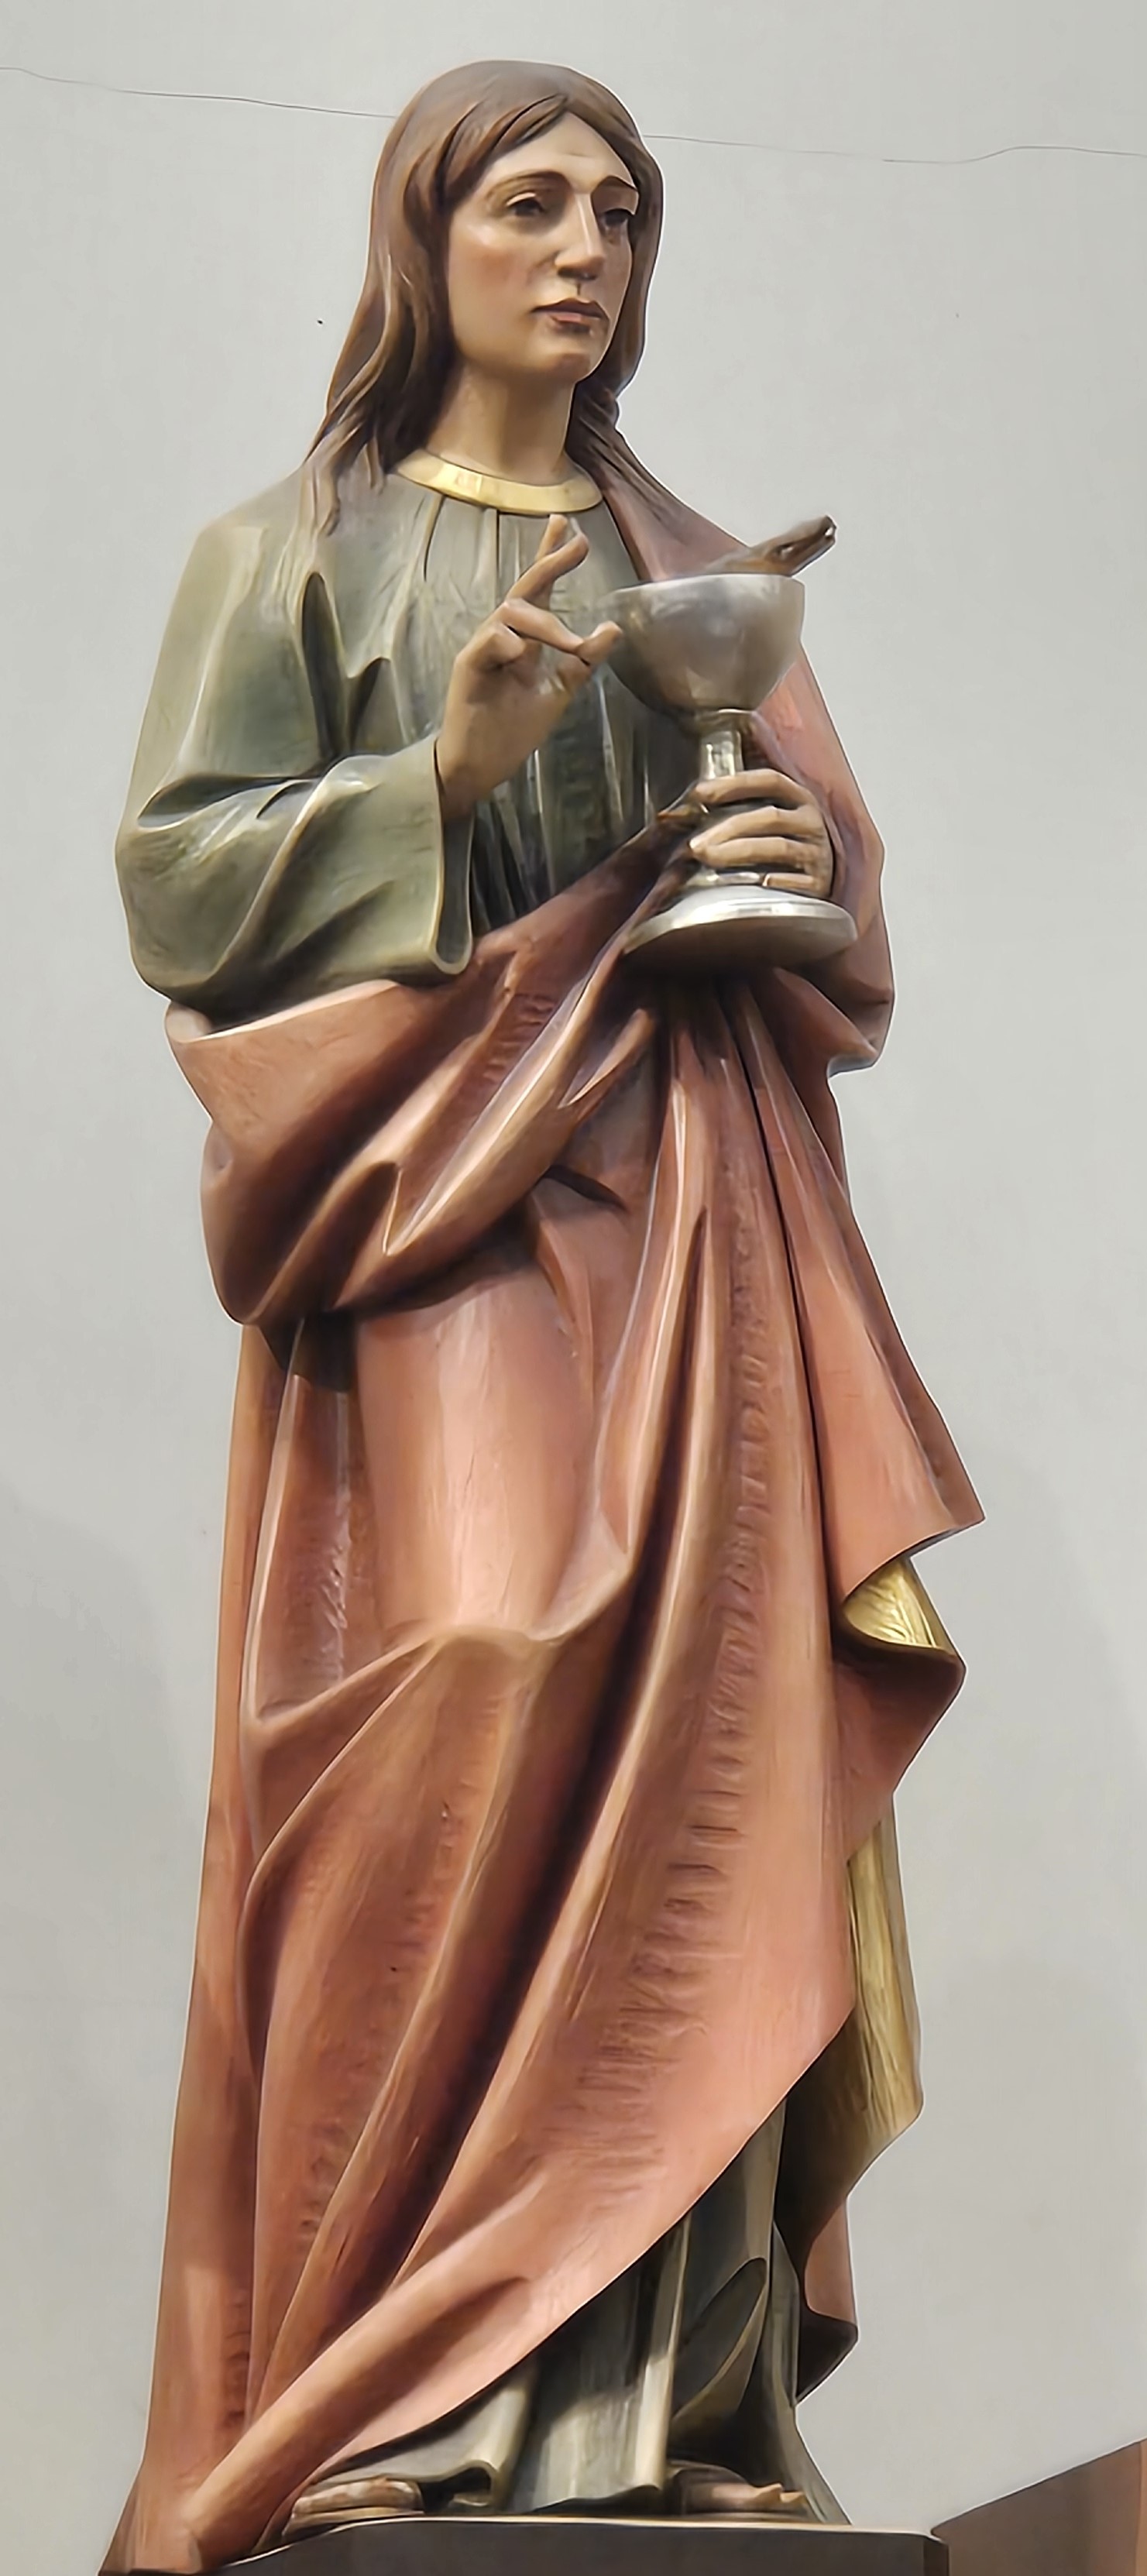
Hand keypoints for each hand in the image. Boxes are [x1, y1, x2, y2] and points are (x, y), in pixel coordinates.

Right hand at [435, 516, 620, 822]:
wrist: (482, 763)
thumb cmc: (513, 727)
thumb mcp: (559, 691)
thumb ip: (583, 661)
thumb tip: (613, 627)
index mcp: (526, 638)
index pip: (540, 590)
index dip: (551, 556)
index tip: (569, 527)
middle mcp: (504, 635)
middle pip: (526, 588)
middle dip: (551, 562)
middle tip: (578, 543)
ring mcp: (484, 648)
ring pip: (513, 612)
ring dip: (547, 623)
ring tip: (572, 643)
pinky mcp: (469, 666)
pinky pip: (490, 640)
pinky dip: (508, 642)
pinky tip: (522, 653)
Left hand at [687, 768, 833, 896]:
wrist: (817, 882)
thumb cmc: (779, 847)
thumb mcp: (765, 822)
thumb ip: (728, 812)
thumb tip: (669, 817)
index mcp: (798, 798)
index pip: (768, 780)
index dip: (733, 784)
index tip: (699, 793)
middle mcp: (811, 822)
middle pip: (769, 817)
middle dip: (728, 827)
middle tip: (694, 843)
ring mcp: (817, 854)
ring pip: (777, 848)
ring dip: (739, 852)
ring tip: (707, 858)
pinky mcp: (818, 886)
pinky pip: (793, 882)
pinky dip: (771, 882)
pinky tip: (749, 884)